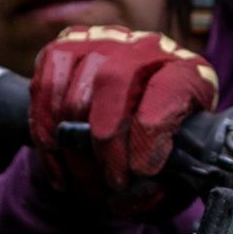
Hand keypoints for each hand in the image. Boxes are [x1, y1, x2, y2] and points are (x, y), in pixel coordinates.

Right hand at [28, 26, 217, 215]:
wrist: (128, 128)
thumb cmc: (157, 153)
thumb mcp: (173, 177)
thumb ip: (160, 191)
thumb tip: (135, 192)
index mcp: (188, 73)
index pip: (167, 88)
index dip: (150, 133)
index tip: (141, 172)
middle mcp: (147, 47)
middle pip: (114, 80)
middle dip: (107, 141)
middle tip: (111, 181)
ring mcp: (103, 42)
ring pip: (74, 92)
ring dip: (73, 149)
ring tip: (85, 183)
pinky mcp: (65, 47)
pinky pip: (44, 89)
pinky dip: (44, 134)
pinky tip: (58, 165)